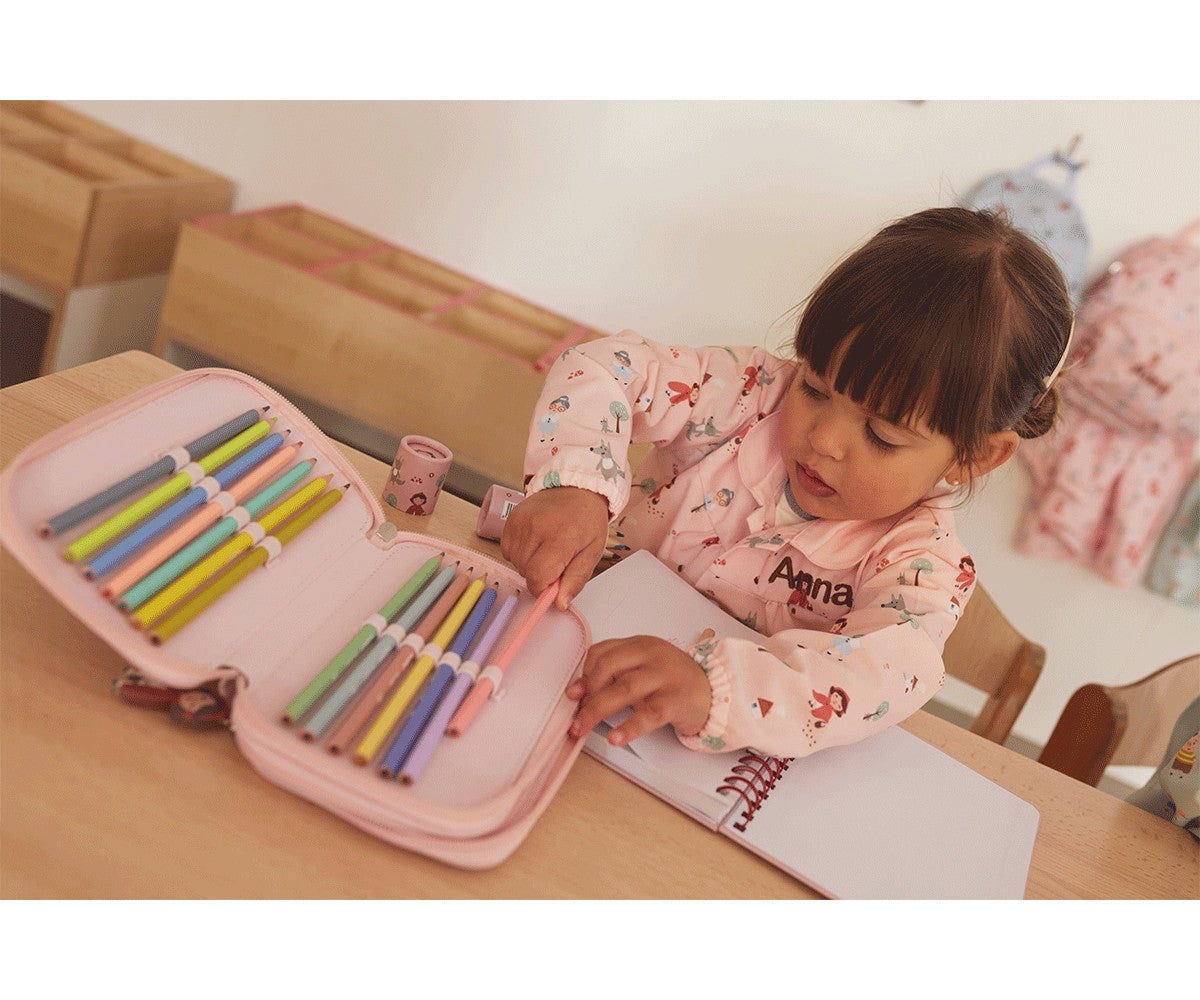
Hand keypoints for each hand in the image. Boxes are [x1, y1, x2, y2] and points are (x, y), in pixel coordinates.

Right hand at [501, 486, 608, 608]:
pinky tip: (535, 542)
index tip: (553, 585)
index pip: (537, 577)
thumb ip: (575, 580)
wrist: (576, 488)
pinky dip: (520, 552)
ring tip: (546, 548)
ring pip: (515, 562)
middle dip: (540, 575)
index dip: (543, 588)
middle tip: (556, 561)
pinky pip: (508, 550)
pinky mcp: (511, 518)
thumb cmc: (587, 521)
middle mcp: (537, 528)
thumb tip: (559, 603)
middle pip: (525, 571)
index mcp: (561, 538)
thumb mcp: (592, 553)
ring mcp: (521, 522)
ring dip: (529, 563)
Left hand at [566, 635, 711, 745]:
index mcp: (639, 645)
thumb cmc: (673, 680)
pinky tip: (615, 738)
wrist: (715, 691)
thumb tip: (579, 692)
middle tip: (575, 717)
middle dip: (587, 694)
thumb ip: (615, 674)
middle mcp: (651, 655)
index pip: (602, 652)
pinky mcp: (677, 700)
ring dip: (598, 710)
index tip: (574, 695)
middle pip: (608, 668)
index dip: (584, 674)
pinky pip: (649, 714)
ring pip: (625, 688)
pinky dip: (629, 727)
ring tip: (582, 728)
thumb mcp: (643, 669)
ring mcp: (666, 676)